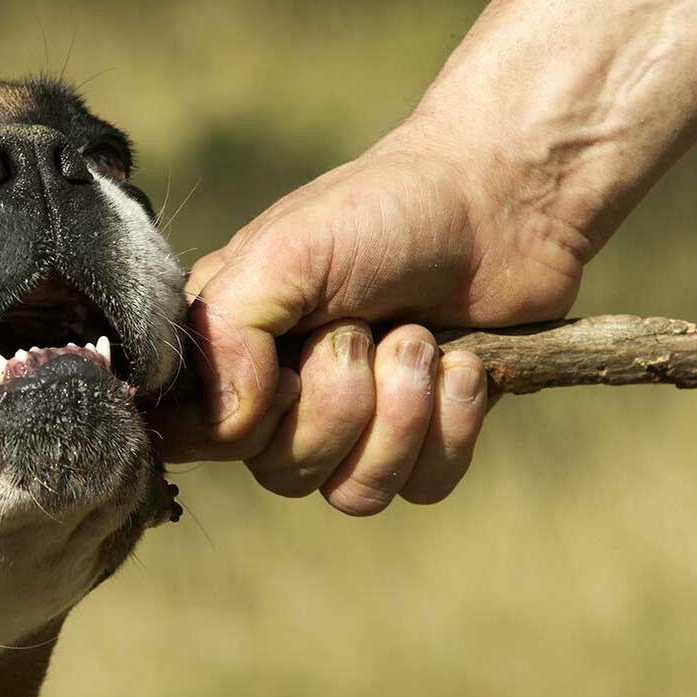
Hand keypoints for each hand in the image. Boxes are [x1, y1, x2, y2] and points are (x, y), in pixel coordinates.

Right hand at [152, 122, 586, 512]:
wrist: (499, 203)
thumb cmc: (379, 214)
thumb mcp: (283, 253)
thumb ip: (227, 335)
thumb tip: (228, 428)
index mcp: (230, 349)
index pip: (196, 439)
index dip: (242, 423)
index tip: (284, 369)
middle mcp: (281, 397)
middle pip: (282, 473)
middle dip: (339, 401)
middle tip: (366, 327)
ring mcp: (355, 424)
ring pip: (355, 493)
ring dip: (401, 413)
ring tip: (420, 338)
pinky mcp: (426, 439)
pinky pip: (422, 488)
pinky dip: (451, 424)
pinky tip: (463, 363)